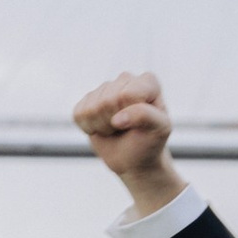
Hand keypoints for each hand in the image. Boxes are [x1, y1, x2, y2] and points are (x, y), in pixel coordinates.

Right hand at [71, 68, 182, 213]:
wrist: (134, 158)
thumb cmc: (150, 141)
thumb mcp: (159, 130)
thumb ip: (146, 116)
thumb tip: (117, 118)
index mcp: (148, 82)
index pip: (126, 95)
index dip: (130, 116)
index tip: (140, 123)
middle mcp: (126, 79)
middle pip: (107, 101)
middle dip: (114, 123)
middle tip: (126, 128)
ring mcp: (105, 88)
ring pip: (91, 109)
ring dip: (102, 127)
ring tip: (116, 128)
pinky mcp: (87, 100)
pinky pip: (78, 114)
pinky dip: (89, 128)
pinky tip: (103, 127)